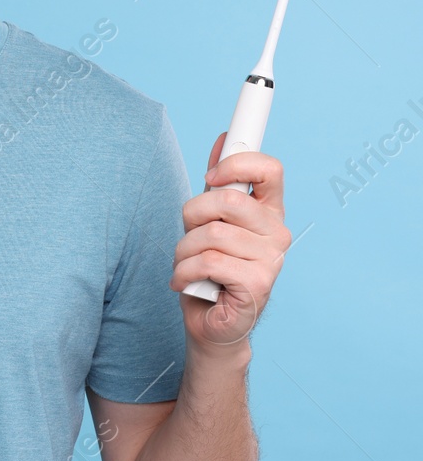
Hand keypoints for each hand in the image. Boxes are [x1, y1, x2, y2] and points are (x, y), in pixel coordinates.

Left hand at [170, 131, 292, 351]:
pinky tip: (186, 282)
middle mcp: (277, 233)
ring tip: (187, 265)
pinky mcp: (259, 283)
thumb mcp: (207, 219)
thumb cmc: (209, 268)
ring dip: (183, 250)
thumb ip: (218, 182)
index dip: (237, 163)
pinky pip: (208, 262)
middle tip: (190, 234)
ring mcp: (272, 259)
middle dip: (192, 214)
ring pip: (211, 234)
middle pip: (228, 200)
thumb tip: (224, 139)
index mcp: (268, 212)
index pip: (270, 169)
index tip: (211, 174)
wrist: (211, 321)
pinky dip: (184, 272)